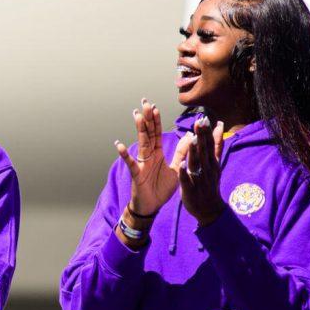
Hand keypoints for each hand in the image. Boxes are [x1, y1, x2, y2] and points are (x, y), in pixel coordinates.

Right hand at [114, 100, 190, 217]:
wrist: (151, 207)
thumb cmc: (161, 188)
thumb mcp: (176, 169)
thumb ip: (182, 153)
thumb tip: (190, 137)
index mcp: (157, 153)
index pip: (156, 133)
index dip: (156, 121)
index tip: (154, 106)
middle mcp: (148, 155)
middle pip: (147, 134)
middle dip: (147, 118)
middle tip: (145, 102)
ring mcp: (141, 163)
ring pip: (141, 143)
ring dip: (139, 130)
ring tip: (137, 115)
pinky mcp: (137, 174)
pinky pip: (131, 163)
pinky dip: (125, 155)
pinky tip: (119, 145)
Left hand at [177, 117, 225, 225]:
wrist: (210, 210)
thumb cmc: (210, 183)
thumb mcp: (216, 164)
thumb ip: (216, 145)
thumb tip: (220, 126)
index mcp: (211, 162)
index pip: (209, 145)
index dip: (207, 132)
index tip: (205, 118)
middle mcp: (206, 169)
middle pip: (204, 151)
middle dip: (202, 137)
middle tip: (200, 122)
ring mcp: (199, 179)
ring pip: (196, 164)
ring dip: (195, 152)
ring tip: (193, 139)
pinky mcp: (190, 190)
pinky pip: (186, 181)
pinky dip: (184, 174)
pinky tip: (181, 166)